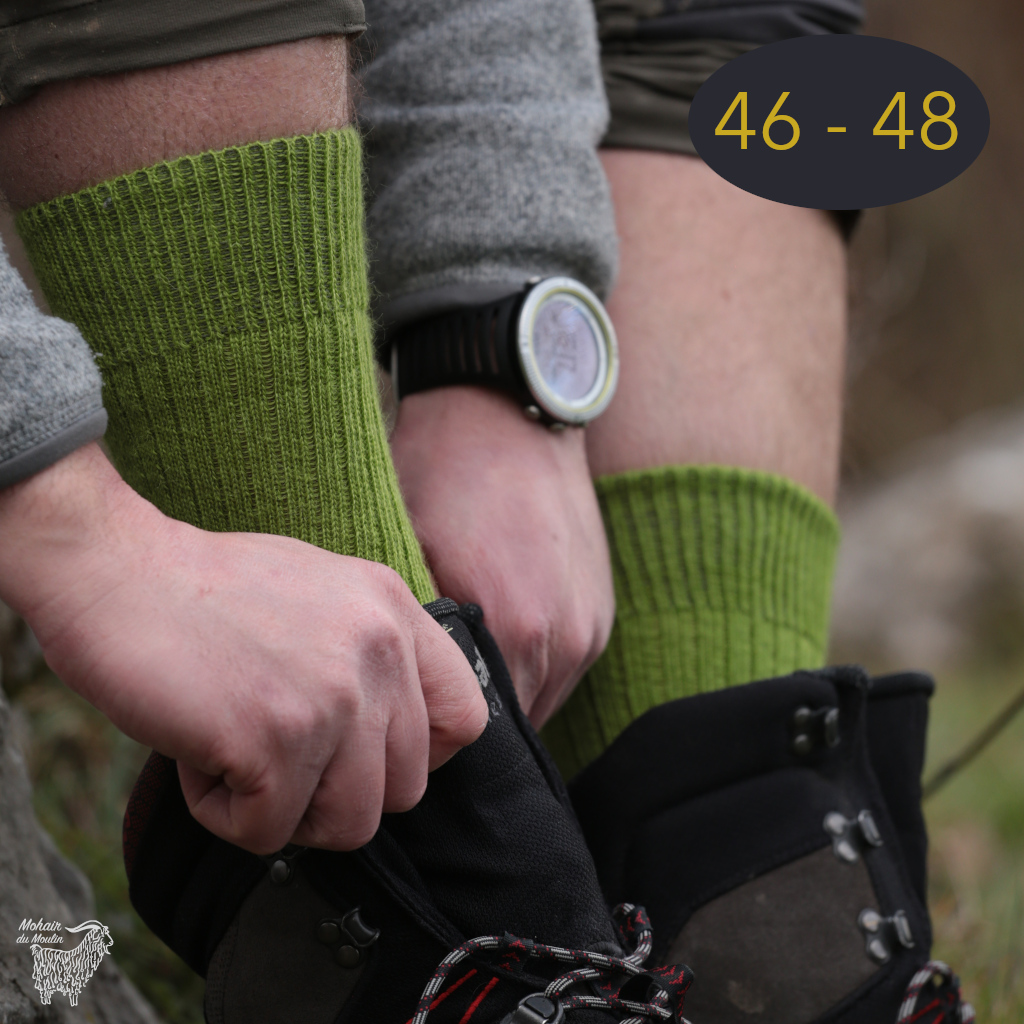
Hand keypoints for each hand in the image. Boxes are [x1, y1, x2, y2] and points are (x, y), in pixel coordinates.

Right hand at [0, 444, 487, 853]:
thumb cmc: (206, 589)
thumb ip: (372, 654)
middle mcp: (380, 649)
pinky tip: (199, 751)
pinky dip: (224, 810)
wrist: (114, 568)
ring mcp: (334, 693)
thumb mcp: (324, 592)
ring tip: (238, 751)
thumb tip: (389, 740)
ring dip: (286, 809)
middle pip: (404, 790)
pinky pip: (269, 832)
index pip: (466, 719)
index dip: (416, 756)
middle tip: (275, 756)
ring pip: (350, 825)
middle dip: (335, 792)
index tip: (359, 751)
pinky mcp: (276, 736)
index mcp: (395, 608)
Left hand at [390, 387, 613, 726]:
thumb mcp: (407, 550)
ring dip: (508, 691)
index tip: (413, 727)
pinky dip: (534, 663)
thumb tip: (404, 692)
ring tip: (466, 664)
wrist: (506, 409)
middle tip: (433, 701)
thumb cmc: (444, 472)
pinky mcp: (604, 606)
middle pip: (517, 720)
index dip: (442, 734)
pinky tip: (500, 632)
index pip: (480, 731)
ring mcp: (592, 622)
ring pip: (544, 695)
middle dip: (476, 720)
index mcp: (515, 627)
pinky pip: (566, 663)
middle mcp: (566, 636)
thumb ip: (420, 634)